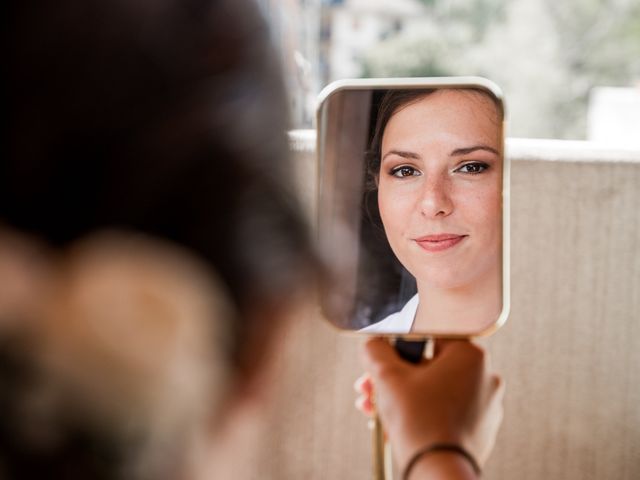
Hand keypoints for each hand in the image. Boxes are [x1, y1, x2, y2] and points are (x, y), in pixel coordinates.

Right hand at [357, 338, 503, 473]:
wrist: (437, 470)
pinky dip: (421, 414)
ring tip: (375, 408)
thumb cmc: (419, 421)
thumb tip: (373, 345)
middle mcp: (485, 377)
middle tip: (371, 386)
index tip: (383, 360)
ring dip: (402, 396)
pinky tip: (395, 424)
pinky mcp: (480, 430)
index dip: (399, 348)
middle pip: (429, 366)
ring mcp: (485, 406)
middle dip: (394, 377)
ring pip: (435, 391)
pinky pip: (445, 413)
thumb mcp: (387, 376)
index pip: (429, 336)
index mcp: (471, 355)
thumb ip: (376, 350)